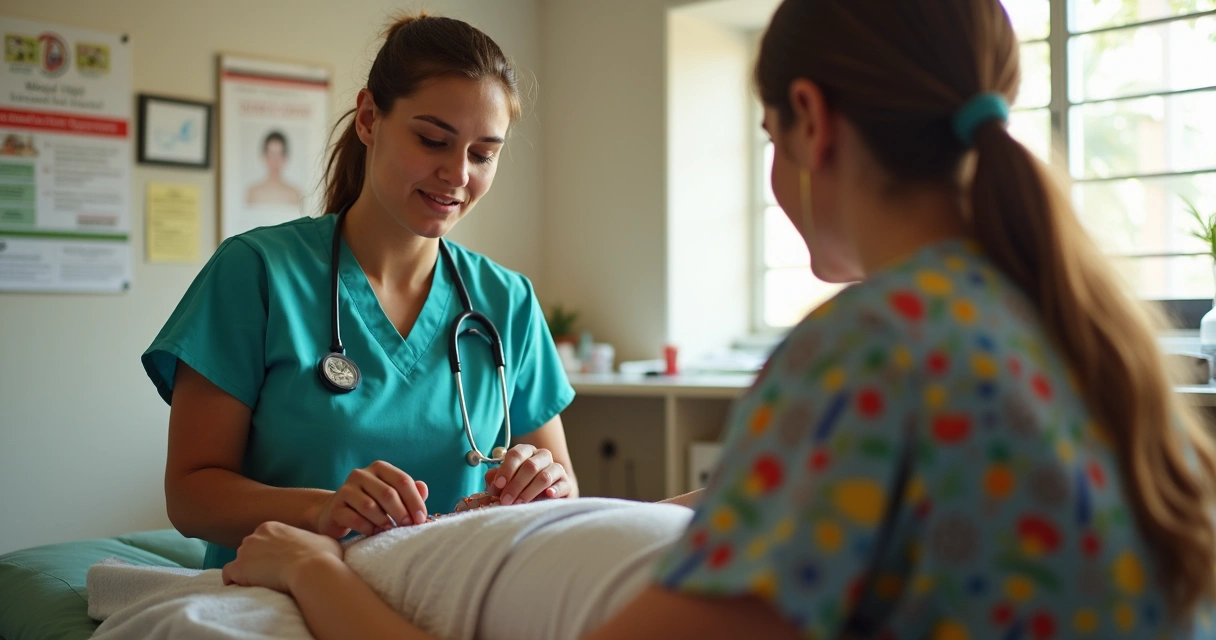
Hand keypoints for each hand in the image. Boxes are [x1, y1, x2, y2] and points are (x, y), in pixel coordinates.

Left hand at [222, 521, 341, 592]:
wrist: (312, 570)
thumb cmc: (323, 556)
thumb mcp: (324, 540)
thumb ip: (316, 540)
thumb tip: (325, 544)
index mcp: (273, 527)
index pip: (263, 539)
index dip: (271, 552)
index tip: (280, 563)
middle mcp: (255, 535)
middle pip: (250, 549)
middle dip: (258, 561)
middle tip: (272, 574)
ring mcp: (244, 551)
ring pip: (240, 562)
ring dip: (248, 572)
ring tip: (264, 584)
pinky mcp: (238, 568)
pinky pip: (228, 575)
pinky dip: (234, 582)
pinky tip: (246, 588)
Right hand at [312, 461, 428, 537]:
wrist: (336, 512)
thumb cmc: (372, 504)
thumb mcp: (392, 496)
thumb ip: (410, 491)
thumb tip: (423, 488)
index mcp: (379, 468)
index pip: (402, 481)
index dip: (415, 501)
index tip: (421, 519)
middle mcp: (361, 474)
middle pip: (388, 493)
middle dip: (402, 513)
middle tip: (408, 527)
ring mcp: (346, 489)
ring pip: (370, 507)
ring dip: (384, 522)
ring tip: (390, 530)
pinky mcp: (335, 507)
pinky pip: (355, 519)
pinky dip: (368, 528)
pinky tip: (373, 533)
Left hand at [483, 444, 571, 504]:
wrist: (544, 498)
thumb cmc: (520, 488)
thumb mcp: (505, 483)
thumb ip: (496, 480)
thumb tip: (492, 480)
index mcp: (526, 452)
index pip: (517, 454)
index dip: (507, 469)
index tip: (498, 485)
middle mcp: (542, 456)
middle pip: (530, 466)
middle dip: (515, 484)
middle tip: (506, 500)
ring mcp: (556, 468)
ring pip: (544, 476)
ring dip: (529, 491)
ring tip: (519, 503)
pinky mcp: (566, 483)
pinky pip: (562, 484)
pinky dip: (554, 490)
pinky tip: (547, 496)